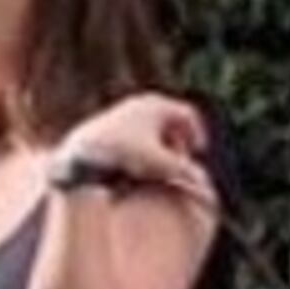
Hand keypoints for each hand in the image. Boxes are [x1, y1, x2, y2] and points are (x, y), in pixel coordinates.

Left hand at [53, 92, 215, 205]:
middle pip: (171, 117)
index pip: (189, 115)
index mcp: (158, 105)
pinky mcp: (110, 120)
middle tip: (182, 159)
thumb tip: (207, 186)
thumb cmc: (124, 156)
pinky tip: (139, 162)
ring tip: (162, 163)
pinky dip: (144, 142)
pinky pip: (136, 128)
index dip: (198, 134)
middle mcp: (141, 102)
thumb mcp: (159, 166)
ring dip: (162, 142)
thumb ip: (186, 174)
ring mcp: (124, 109)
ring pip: (153, 124)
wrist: (83, 153)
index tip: (199, 152)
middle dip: (180, 138)